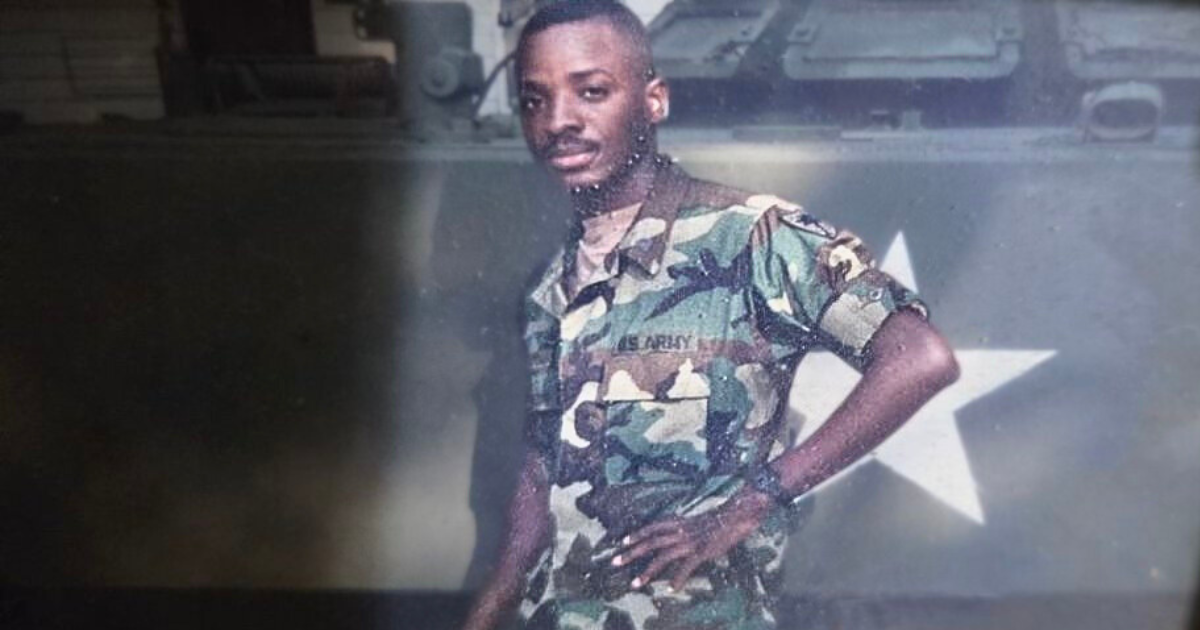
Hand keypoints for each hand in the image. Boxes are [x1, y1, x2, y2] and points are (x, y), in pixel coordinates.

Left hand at [610, 489, 772, 591]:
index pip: (652, 528)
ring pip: (661, 557)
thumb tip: (674, 537)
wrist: (736, 516)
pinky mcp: (701, 552)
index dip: (637, 534)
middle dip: (631, 553)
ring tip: (635, 584)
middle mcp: (679, 531)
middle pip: (650, 542)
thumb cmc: (718, 520)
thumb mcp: (696, 523)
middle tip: (615, 562)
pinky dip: (677, 579)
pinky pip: (685, 567)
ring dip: (647, 572)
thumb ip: (683, 530)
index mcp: (678, 522)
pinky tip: (671, 588)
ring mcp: (689, 542)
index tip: (622, 542)